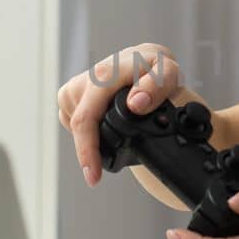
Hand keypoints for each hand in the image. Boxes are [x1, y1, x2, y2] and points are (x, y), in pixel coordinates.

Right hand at [56, 42, 183, 184]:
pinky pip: (71, 118)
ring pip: (72, 122)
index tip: (92, 171)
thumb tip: (136, 103)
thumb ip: (156, 86)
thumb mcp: (167, 72)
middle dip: (86, 152)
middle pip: (78, 123)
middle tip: (94, 175)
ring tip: (110, 139)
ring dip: (87, 138)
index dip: (88, 146)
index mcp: (110, 72)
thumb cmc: (155, 69)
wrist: (145, 62)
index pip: (88, 114)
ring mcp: (78, 84)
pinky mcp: (71, 91)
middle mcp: (88, 77)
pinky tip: (101, 126)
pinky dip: (86, 130)